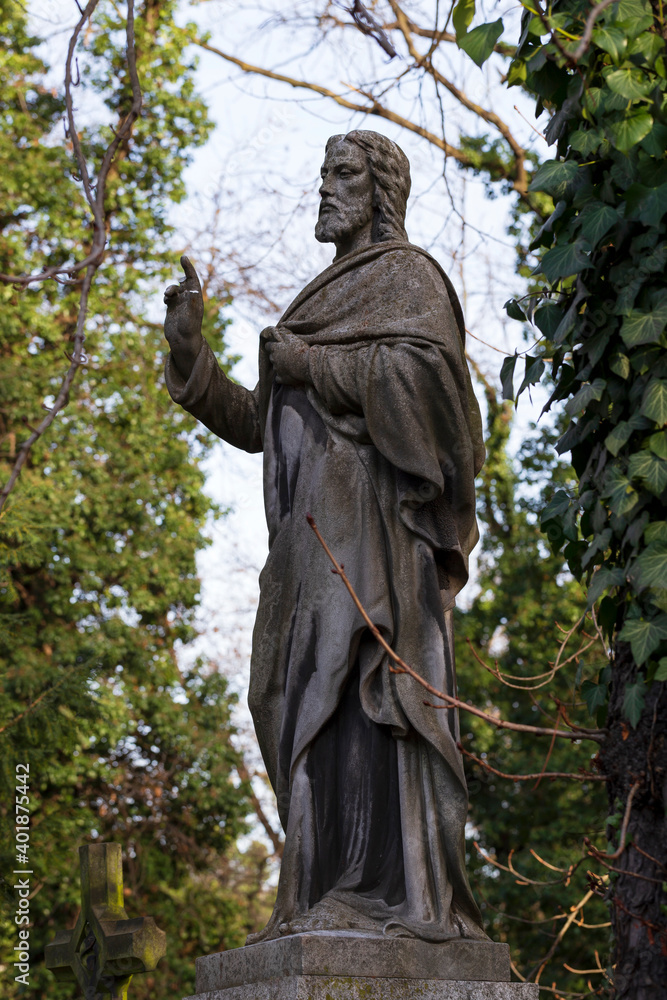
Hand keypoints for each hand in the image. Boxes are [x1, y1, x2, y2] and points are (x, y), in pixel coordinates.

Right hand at [164, 256, 204, 378]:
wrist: (182, 343)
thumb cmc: (189, 331)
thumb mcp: (191, 317)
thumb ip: (192, 304)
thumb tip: (193, 290)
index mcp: (196, 299)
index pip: (193, 279)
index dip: (189, 268)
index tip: (183, 257)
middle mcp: (189, 300)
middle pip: (184, 282)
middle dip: (178, 279)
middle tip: (175, 280)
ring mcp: (180, 304)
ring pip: (175, 289)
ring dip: (170, 289)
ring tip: (167, 295)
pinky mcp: (172, 309)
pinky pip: (169, 296)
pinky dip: (166, 295)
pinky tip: (166, 300)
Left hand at [264, 329, 309, 385]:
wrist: (307, 365)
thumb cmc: (300, 349)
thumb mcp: (292, 337)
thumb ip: (284, 333)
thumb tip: (279, 329)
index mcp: (275, 348)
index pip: (268, 346)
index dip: (272, 345)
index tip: (277, 346)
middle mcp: (273, 359)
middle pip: (271, 357)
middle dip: (276, 356)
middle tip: (286, 355)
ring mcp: (277, 370)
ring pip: (275, 367)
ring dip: (280, 366)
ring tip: (290, 365)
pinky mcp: (281, 379)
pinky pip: (279, 378)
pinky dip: (282, 376)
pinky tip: (289, 374)